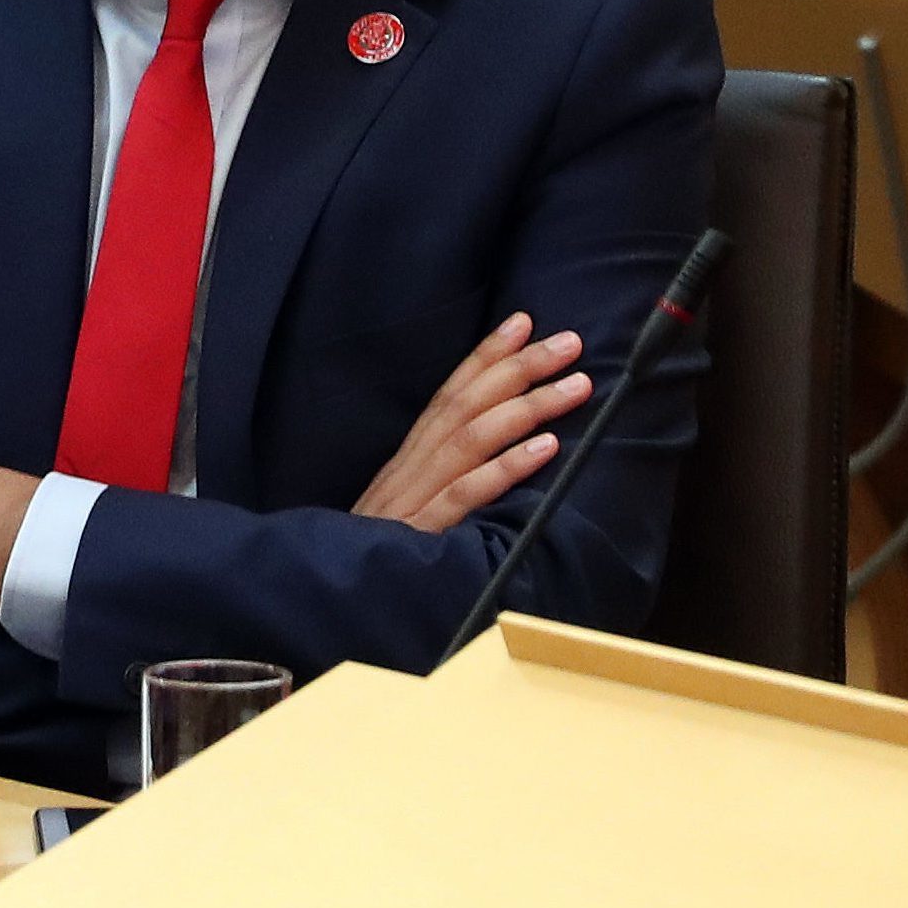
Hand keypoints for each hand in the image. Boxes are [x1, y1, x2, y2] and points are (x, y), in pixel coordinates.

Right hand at [352, 312, 590, 531]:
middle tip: (569, 342)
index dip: (485, 355)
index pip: (451, 392)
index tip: (522, 321)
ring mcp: (418, 496)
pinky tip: (545, 449)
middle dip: (520, 368)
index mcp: (411, 455)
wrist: (332, 585)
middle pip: (468, 404)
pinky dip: (505, 467)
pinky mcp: (424, 531)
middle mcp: (414, 465)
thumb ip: (441, 473)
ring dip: (529, 407)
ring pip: (474, 438)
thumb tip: (491, 443)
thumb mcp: (405, 501)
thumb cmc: (378, 547)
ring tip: (576, 385)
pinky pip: (467, 494)